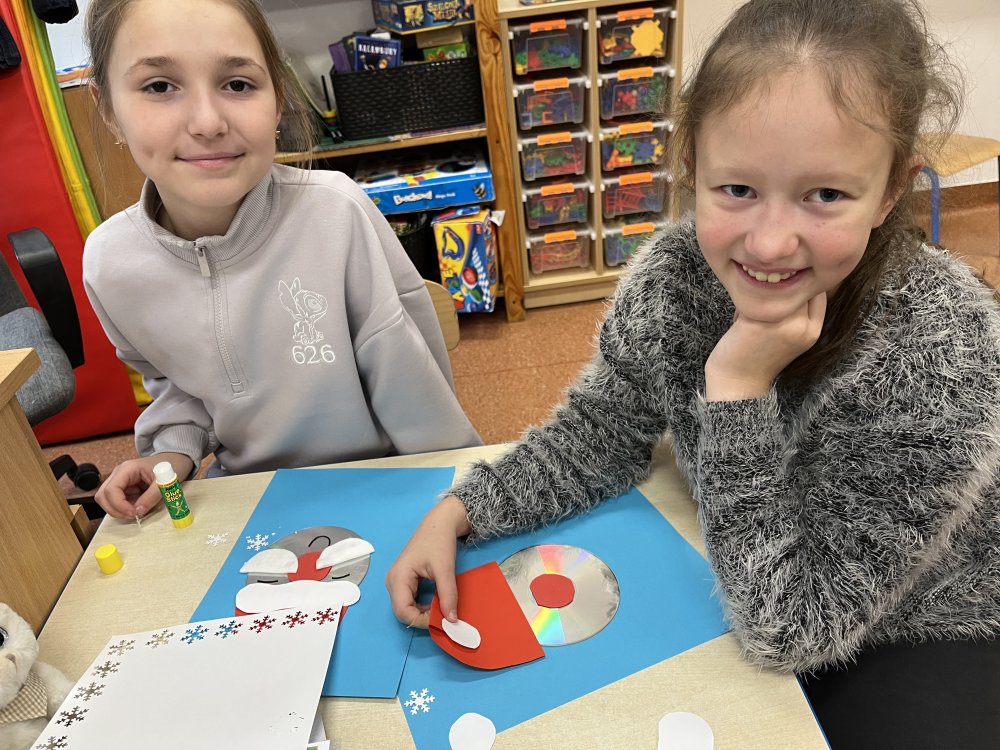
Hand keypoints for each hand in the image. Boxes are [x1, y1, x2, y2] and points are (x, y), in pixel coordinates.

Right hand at [94, 453, 193, 518]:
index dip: (119, 505)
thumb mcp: (165, 481)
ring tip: (137, 511)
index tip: (134, 513)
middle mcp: (119, 474)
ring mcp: (120, 481)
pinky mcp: (124, 488)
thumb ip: (151, 497)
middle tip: (133, 516)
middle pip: (103, 496)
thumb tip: (138, 512)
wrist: (175, 459)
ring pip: (107, 500)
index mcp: (127, 469)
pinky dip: (125, 508)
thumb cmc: (171, 465)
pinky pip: (117, 502)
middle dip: (115, 510)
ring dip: (119, 510)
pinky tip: (138, 507)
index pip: (111, 490)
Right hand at [385, 495, 470, 628]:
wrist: (439, 524)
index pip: (403, 612)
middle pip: (403, 612)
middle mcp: (392, 582)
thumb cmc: (439, 542)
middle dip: (423, 618)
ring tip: (441, 606)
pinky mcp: (404, 581)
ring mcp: (397, 582)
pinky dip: (423, 606)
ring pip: (406, 608)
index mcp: (398, 578)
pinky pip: (410, 601)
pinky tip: (436, 601)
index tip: (442, 619)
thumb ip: (448, 595)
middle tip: (443, 614)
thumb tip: (452, 620)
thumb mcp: (445, 569)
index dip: (422, 621)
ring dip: (424, 612)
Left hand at [705, 292, 826, 400]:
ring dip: (758, 294)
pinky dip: (741, 305)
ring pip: (772, 288)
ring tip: (749, 312)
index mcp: (813, 330)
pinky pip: (750, 297)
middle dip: (777, 287)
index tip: (783, 288)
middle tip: (760, 301)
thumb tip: (792, 275)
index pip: (817, 290)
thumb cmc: (760, 355)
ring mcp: (780, 324)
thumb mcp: (791, 335)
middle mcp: (801, 326)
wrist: (739, 383)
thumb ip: (799, 311)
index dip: (799, 284)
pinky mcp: (757, 323)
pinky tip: (738, 320)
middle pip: (795, 286)